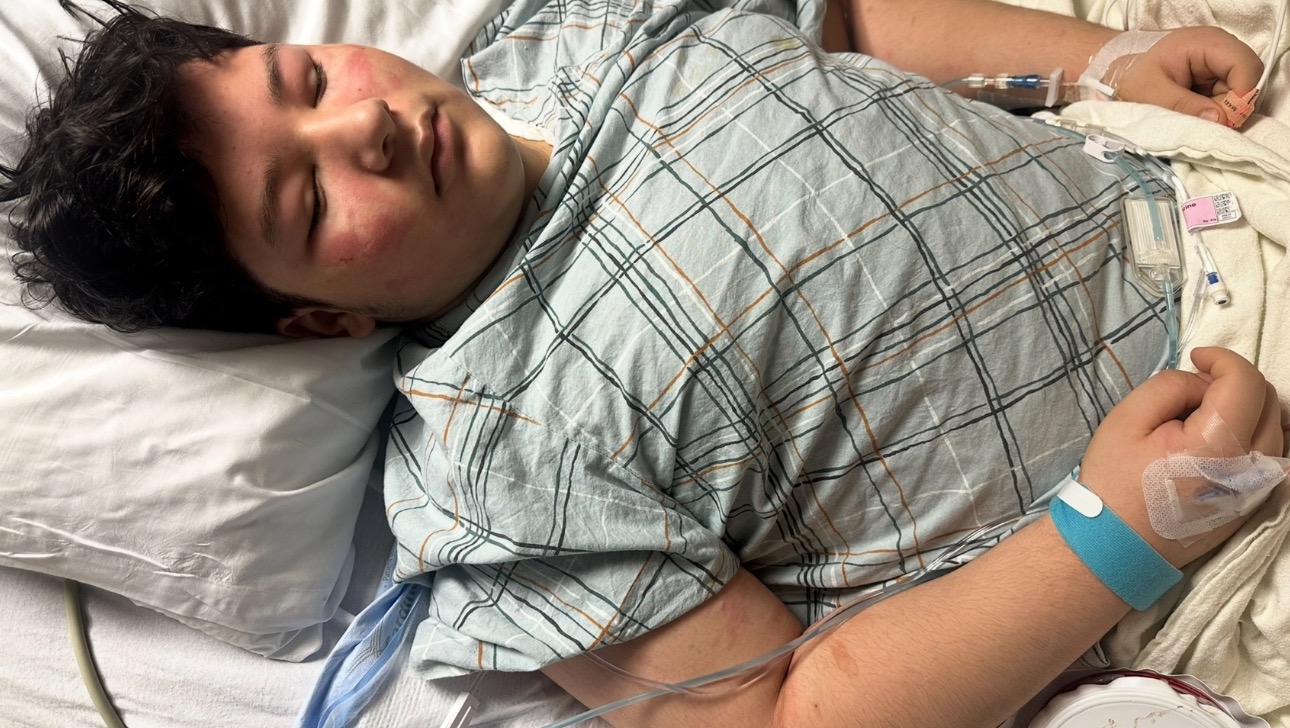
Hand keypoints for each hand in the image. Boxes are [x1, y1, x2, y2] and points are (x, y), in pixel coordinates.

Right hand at [1077, 348, 1282, 567]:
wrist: (1117, 545)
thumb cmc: (1115, 482)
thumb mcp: (1126, 420)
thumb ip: (1170, 387)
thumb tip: (1201, 384)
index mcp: (1218, 445)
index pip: (1246, 382)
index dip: (1222, 358)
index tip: (1196, 356)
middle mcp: (1251, 467)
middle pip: (1268, 400)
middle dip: (1233, 382)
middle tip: (1193, 388)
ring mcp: (1259, 488)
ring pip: (1275, 426)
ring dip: (1246, 407)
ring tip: (1203, 415)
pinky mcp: (1255, 500)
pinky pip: (1270, 453)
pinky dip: (1251, 433)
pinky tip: (1215, 439)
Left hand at [1107, 27, 1263, 122]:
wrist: (1116, 74)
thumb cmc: (1130, 77)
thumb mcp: (1149, 93)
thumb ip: (1183, 106)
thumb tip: (1219, 120)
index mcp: (1206, 43)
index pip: (1245, 66)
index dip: (1240, 97)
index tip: (1220, 121)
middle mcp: (1219, 51)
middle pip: (1247, 83)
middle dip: (1230, 108)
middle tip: (1202, 124)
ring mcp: (1217, 67)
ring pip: (1238, 96)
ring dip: (1220, 114)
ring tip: (1190, 118)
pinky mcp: (1213, 81)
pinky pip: (1226, 101)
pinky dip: (1213, 114)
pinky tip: (1191, 116)